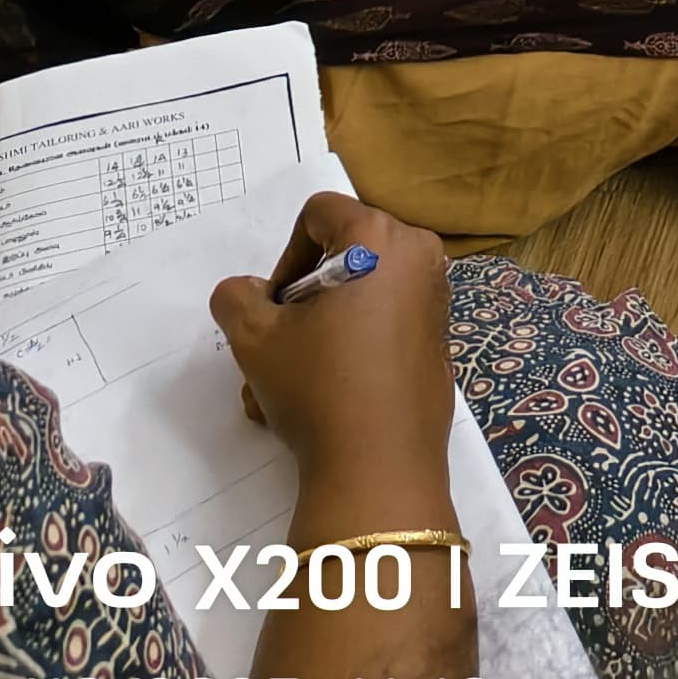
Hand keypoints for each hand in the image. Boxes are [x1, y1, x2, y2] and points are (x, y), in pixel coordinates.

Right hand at [213, 197, 453, 503]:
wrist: (378, 464)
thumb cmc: (318, 386)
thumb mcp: (256, 340)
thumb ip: (237, 299)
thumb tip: (245, 290)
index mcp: (380, 237)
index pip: (319, 214)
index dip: (286, 257)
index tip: (276, 308)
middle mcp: (418, 254)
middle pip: (343, 254)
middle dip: (303, 300)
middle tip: (281, 346)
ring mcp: (435, 297)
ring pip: (361, 295)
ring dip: (320, 330)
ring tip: (292, 383)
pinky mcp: (439, 337)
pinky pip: (386, 321)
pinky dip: (352, 345)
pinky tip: (325, 394)